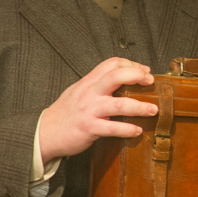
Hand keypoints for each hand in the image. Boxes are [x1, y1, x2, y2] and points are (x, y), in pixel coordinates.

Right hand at [38, 58, 156, 161]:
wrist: (44, 133)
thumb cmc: (66, 113)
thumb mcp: (79, 91)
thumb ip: (98, 85)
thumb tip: (124, 79)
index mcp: (88, 82)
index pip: (111, 63)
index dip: (131, 64)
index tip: (144, 71)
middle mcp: (89, 93)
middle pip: (116, 76)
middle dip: (137, 76)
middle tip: (150, 82)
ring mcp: (89, 110)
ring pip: (119, 104)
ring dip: (140, 106)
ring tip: (153, 109)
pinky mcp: (89, 128)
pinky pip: (113, 128)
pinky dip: (128, 129)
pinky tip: (137, 131)